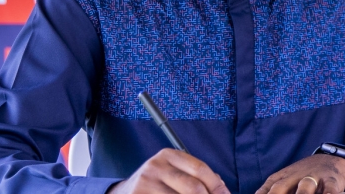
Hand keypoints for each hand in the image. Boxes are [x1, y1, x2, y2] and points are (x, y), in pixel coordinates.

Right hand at [109, 149, 230, 193]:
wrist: (123, 192)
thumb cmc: (157, 183)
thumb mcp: (173, 172)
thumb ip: (195, 176)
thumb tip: (221, 188)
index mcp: (169, 155)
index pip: (200, 169)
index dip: (217, 185)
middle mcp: (156, 166)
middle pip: (193, 187)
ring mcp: (145, 184)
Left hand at [255, 154, 344, 193]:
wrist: (330, 159)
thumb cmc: (302, 176)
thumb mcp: (283, 181)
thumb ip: (268, 190)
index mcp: (280, 179)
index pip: (267, 190)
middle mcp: (295, 177)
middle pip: (280, 188)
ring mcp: (313, 177)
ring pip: (305, 186)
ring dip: (301, 193)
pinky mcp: (332, 180)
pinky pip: (330, 188)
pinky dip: (328, 193)